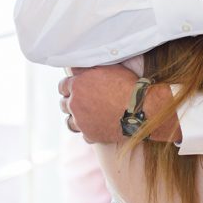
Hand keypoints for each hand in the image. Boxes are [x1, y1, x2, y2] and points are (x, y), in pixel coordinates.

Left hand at [57, 65, 180, 142]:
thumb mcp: (107, 68)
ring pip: (70, 122)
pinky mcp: (91, 135)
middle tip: (82, 100)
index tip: (75, 87)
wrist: (139, 109)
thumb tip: (75, 67)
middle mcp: (75, 104)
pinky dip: (89, 131)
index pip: (62, 86)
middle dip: (71, 102)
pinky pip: (84, 134)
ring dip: (76, 118)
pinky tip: (97, 126)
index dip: (69, 86)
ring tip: (85, 115)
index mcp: (77, 86)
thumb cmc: (125, 85)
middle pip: (63, 104)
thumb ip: (88, 68)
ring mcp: (81, 122)